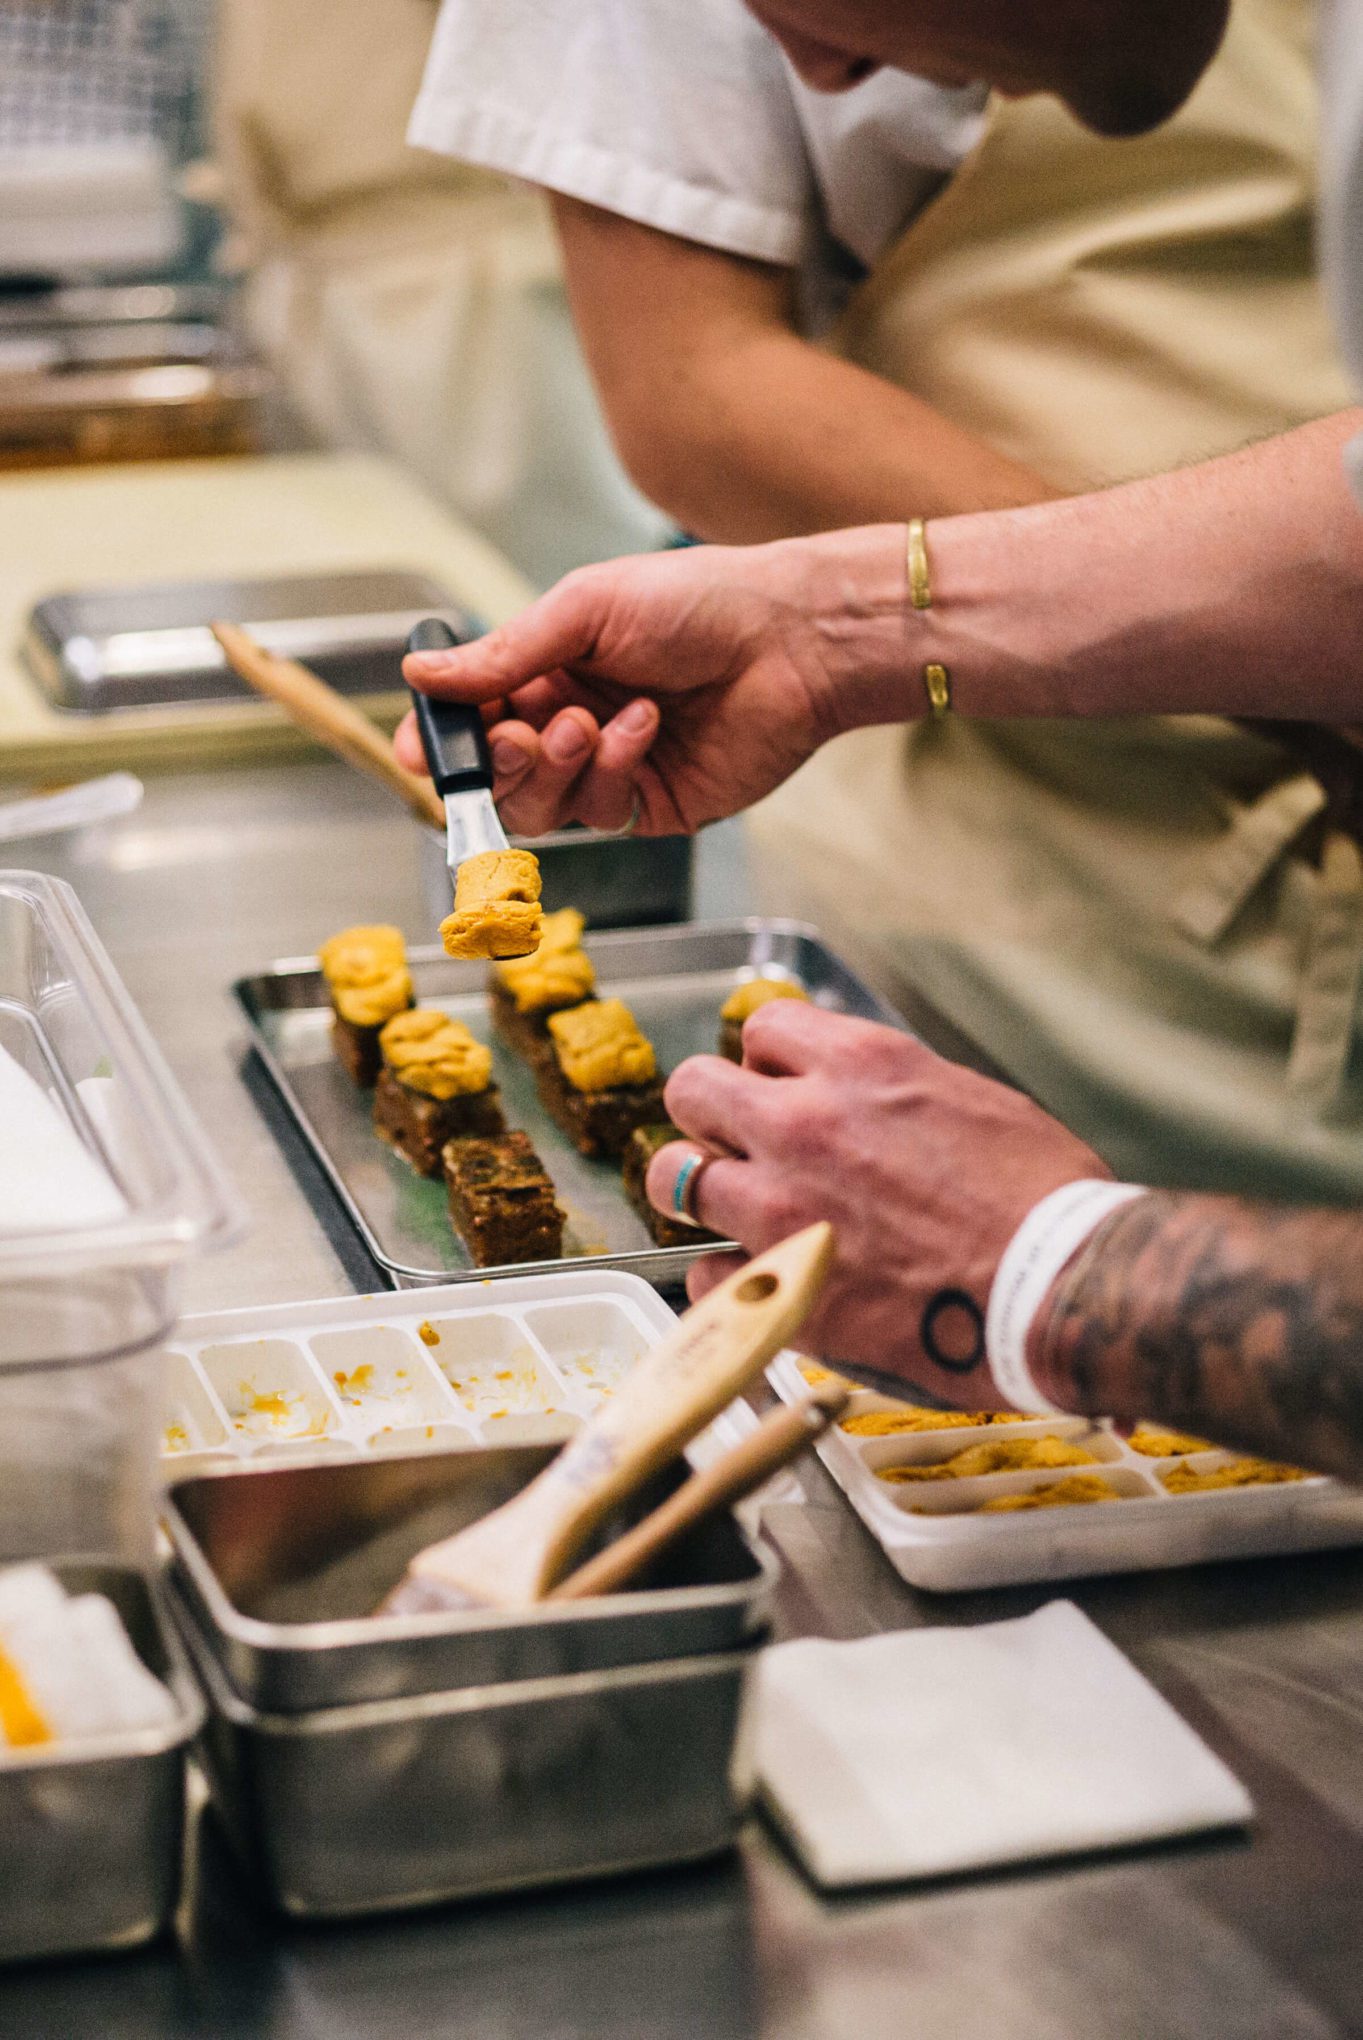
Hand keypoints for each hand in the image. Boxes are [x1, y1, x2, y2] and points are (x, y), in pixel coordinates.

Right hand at [394, 526, 912, 836]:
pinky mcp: (654, 805)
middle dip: (500, 761)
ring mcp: (611, 769)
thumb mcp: (584, 610)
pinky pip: (602, 813)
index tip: (424, 750)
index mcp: (545, 670)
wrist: (790, 637)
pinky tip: (646, 726)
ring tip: (590, 721)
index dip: (441, 742)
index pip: (472, 722)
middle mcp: (570, 723)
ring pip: (542, 806)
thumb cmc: (696, 602)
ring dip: (556, 766)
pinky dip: (612, 769)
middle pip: (499, 777)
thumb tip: (418, 673)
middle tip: (521, 734)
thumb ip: (502, 654)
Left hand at [647, 1003, 1106, 1406]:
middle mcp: (804, 1124)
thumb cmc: (1046, 1202)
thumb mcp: (974, 1102)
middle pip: (692, 1091)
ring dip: (703, 1193)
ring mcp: (782, 1207)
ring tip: (735, 1214)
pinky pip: (704, 1275)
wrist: (1062, 1290)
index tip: (782, 1088)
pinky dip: (728, 1280)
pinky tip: (762, 1285)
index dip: (768, 1062)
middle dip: (709, 1115)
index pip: (762, 1029)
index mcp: (862, 1065)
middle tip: (736, 1145)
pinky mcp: (781, 1288)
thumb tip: (865, 1102)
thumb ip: (894, 1093)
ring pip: (676, 1179)